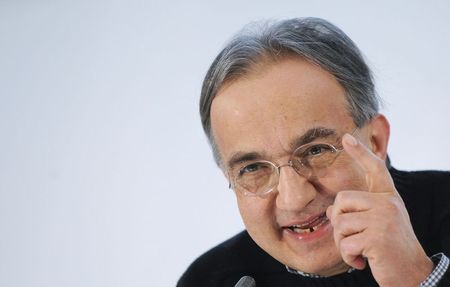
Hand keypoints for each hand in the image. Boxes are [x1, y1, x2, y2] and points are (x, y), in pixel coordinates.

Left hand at [326, 133, 432, 286]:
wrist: (412, 274)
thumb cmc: (389, 249)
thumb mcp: (375, 225)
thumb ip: (357, 213)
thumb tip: (330, 209)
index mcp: (388, 197)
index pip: (374, 169)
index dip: (360, 152)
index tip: (346, 137)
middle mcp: (388, 203)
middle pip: (341, 200)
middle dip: (339, 222)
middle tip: (352, 238)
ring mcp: (384, 219)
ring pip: (339, 223)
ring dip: (343, 244)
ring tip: (360, 251)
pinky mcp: (378, 237)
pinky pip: (345, 243)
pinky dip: (349, 256)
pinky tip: (362, 261)